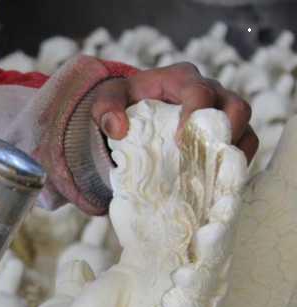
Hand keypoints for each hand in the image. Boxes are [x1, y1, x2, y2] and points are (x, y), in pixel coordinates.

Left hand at [91, 62, 258, 160]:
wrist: (134, 110)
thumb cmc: (124, 101)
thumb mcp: (108, 99)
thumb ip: (105, 109)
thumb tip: (117, 129)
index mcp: (182, 79)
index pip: (199, 92)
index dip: (195, 116)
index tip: (180, 142)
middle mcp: (210, 91)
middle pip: (236, 106)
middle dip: (228, 133)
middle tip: (207, 159)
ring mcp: (221, 112)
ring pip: (246, 127)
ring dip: (236, 152)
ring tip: (217, 176)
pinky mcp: (226, 132)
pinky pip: (243, 145)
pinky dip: (234, 164)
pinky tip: (218, 183)